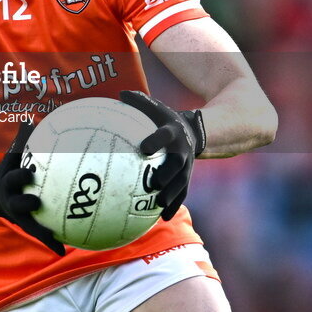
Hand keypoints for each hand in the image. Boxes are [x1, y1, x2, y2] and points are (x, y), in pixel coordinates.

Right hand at [0, 121, 65, 255]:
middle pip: (18, 202)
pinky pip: (39, 235)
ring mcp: (18, 216)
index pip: (13, 178)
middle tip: (37, 201)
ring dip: (42, 232)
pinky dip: (51, 243)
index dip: (21, 176)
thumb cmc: (8, 171)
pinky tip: (64, 250)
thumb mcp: (10, 157)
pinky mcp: (26, 225)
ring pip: (30, 225)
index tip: (31, 172)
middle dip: (27, 201)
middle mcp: (11, 201)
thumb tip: (28, 119)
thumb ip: (20, 140)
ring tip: (57, 239)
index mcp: (8, 183)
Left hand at [119, 90, 206, 220]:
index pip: (165, 135)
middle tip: (155, 183)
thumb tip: (119, 94)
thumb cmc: (164, 119)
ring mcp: (187, 166)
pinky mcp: (186, 178)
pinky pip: (181, 193)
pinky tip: (163, 218)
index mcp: (172, 132)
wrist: (192, 132)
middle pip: (178, 164)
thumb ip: (138, 102)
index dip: (156, 140)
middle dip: (167, 174)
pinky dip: (173, 205)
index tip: (144, 147)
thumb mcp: (155, 107)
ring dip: (171, 195)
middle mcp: (182, 150)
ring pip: (181, 182)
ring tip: (158, 205)